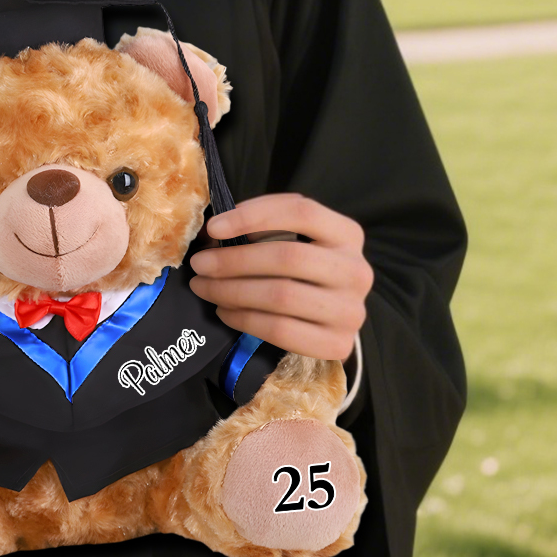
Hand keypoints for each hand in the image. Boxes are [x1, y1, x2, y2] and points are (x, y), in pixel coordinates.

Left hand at [188, 194, 371, 362]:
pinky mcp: (338, 343)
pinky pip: (281, 330)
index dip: (253, 216)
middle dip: (234, 260)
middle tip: (200, 264)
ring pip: (281, 295)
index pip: (301, 212)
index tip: (214, 227)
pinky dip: (244, 319)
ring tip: (205, 287)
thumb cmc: (302, 269)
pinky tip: (225, 311)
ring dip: (232, 291)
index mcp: (347, 234)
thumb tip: (213, 232)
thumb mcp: (291, 237)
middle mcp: (356, 271)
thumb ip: (261, 226)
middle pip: (288, 257)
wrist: (330, 316)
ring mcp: (351, 310)